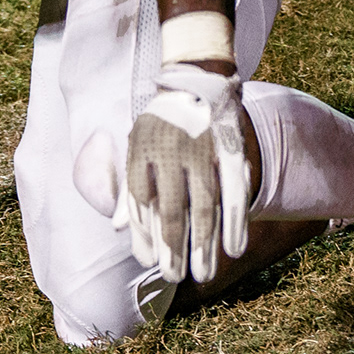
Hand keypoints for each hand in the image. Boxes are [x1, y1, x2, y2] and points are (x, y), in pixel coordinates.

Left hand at [115, 65, 248, 284]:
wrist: (197, 76)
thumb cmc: (162, 120)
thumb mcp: (136, 146)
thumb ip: (129, 188)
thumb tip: (117, 229)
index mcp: (142, 153)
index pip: (140, 206)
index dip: (145, 238)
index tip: (149, 265)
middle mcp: (170, 154)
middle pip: (170, 212)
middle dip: (172, 250)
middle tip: (174, 277)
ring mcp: (202, 152)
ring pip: (204, 207)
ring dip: (203, 245)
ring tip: (203, 274)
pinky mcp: (229, 149)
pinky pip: (235, 191)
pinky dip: (236, 222)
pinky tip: (235, 247)